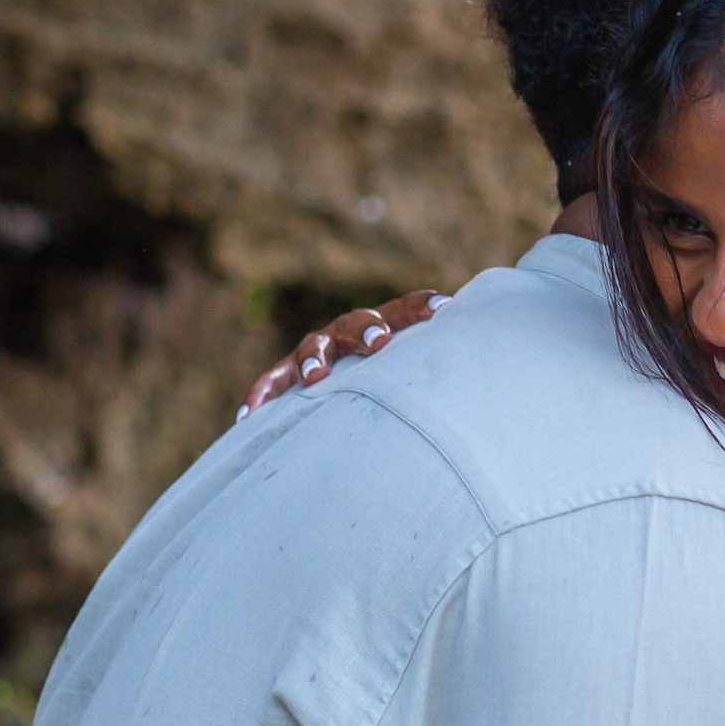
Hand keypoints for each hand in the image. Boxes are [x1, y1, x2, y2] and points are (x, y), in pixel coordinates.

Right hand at [240, 289, 449, 416]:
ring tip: (316, 377)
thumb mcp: (421, 361)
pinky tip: (249, 419)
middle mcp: (345, 333)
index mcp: (382, 324)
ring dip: (314, 361)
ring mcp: (314, 353)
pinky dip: (261, 397)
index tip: (444, 310)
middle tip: (379, 343)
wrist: (352, 369)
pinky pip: (270, 384)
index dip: (420, 306)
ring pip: (311, 350)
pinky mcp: (285, 378)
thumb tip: (476, 333)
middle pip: (353, 324)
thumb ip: (442, 350)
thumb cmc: (396, 370)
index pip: (404, 308)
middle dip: (365, 332)